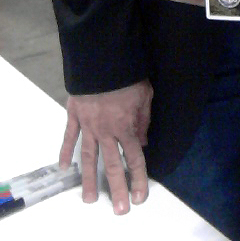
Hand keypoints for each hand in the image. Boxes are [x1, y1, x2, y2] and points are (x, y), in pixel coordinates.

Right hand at [60, 80, 152, 212]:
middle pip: (112, 165)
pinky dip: (65, 152)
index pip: (135, 158)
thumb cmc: (129, 76)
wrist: (104, 60)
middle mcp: (107, 131)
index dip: (139, 178)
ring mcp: (88, 126)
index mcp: (126, 127)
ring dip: (89, 179)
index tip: (140, 196)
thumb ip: (144, 120)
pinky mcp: (74, 116)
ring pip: (88, 158)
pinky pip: (69, 137)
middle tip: (119, 209)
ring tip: (89, 199)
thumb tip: (143, 142)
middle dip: (117, 188)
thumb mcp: (145, 95)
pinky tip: (63, 167)